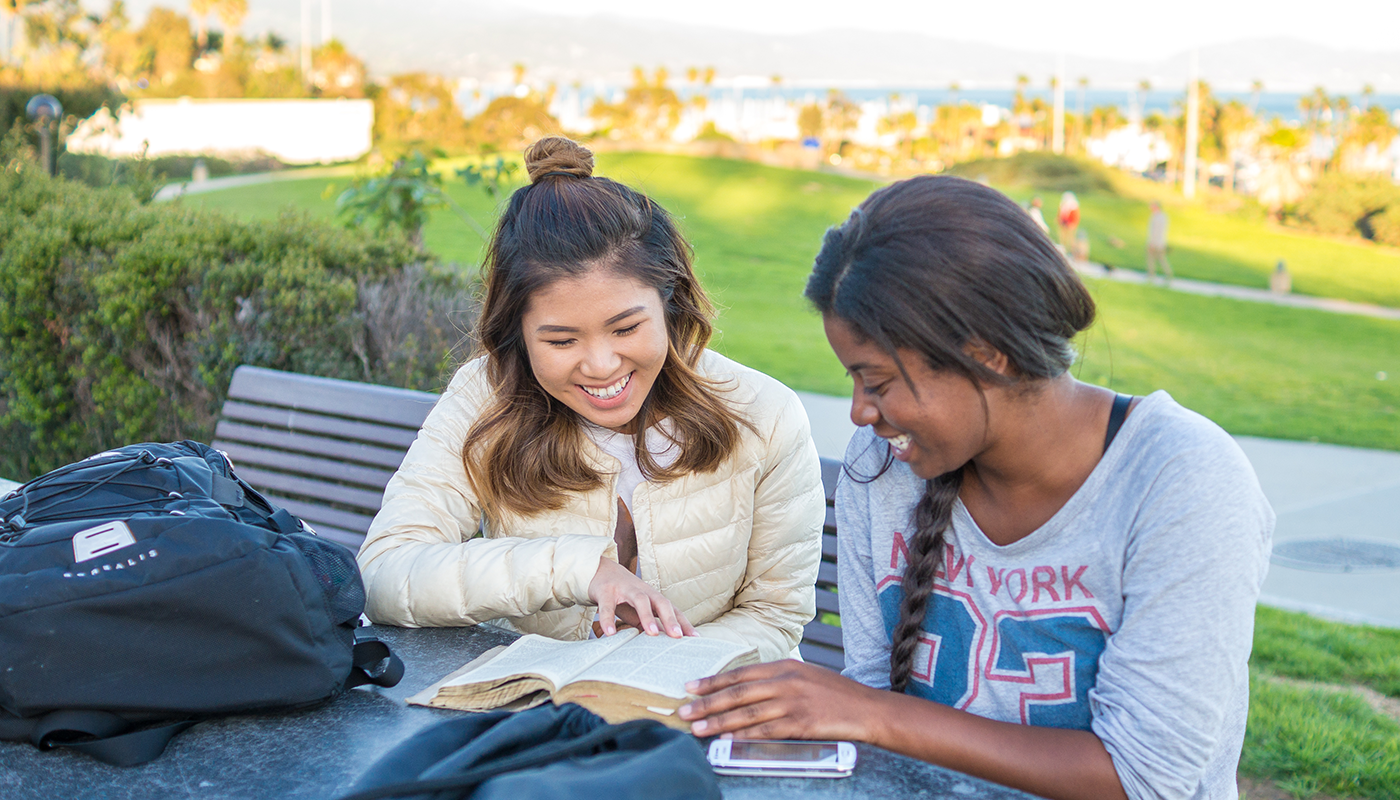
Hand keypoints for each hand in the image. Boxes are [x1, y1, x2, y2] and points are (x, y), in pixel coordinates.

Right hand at [588, 557, 696, 638]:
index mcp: (653, 597)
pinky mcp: (606, 591)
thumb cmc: (624, 595)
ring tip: (652, 633)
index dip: (684, 623)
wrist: (600, 570)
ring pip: (640, 600)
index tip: (694, 638)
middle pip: (661, 602)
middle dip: (670, 619)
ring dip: (647, 616)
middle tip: (678, 636)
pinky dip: (608, 619)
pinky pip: (608, 606)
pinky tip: (610, 633)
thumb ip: (652, 623)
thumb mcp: (639, 610)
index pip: (673, 610)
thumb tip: (666, 641)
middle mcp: (643, 591)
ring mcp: (625, 589)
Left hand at [678, 660, 883, 740]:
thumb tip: (745, 689)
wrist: (867, 709)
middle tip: (682, 710)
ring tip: (696, 728)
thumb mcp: (805, 676)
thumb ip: (777, 680)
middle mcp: (785, 681)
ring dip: (717, 721)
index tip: (690, 687)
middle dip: (706, 703)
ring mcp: (793, 703)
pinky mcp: (801, 724)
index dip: (713, 681)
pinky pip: (765, 731)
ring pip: (746, 713)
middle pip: (737, 693)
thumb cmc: (835, 694)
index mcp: (784, 666)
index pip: (740, 674)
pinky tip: (727, 740)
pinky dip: (743, 735)